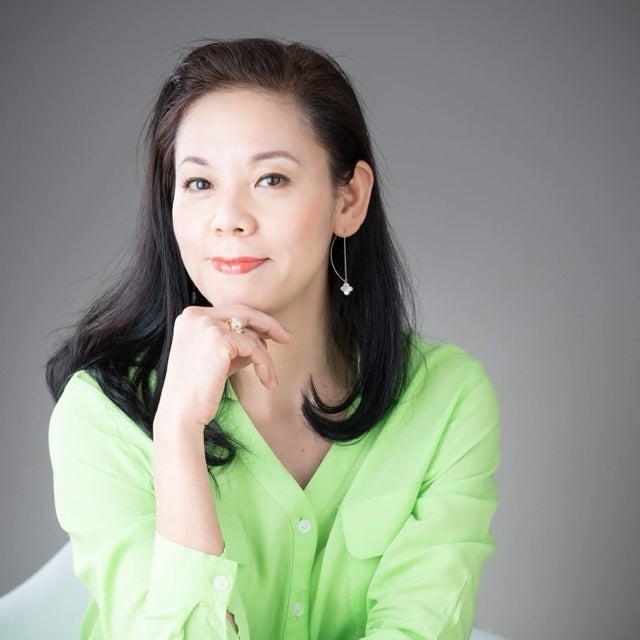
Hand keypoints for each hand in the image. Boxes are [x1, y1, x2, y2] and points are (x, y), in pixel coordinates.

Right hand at [155, 305, 291, 429]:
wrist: (182, 412)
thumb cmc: (198, 390)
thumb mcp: (217, 359)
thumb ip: (235, 344)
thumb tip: (262, 338)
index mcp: (191, 316)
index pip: (231, 311)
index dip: (255, 321)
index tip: (274, 332)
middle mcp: (196, 315)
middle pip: (244, 312)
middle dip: (269, 325)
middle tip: (288, 338)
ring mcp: (207, 324)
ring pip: (251, 335)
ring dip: (265, 358)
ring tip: (269, 378)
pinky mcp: (219, 339)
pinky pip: (254, 348)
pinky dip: (264, 364)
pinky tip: (267, 381)